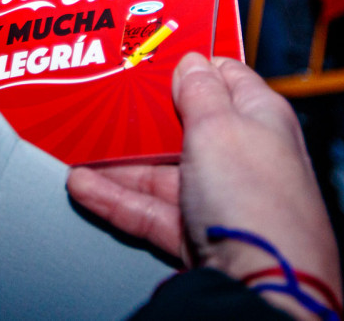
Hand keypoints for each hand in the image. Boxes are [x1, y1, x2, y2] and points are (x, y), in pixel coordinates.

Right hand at [68, 54, 339, 320]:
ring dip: (121, 162)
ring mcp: (220, 199)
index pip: (227, 78)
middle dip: (146, 118)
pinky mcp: (198, 237)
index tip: (153, 57)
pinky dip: (117, 199)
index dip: (192, 65)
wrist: (262, 286)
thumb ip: (200, 91)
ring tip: (81, 147)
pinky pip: (151, 211)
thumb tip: (192, 63)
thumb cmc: (258, 200)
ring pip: (163, 172)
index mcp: (261, 118)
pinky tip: (85, 186)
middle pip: (187, 127)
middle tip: (106, 102)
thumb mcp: (219, 127)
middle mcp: (243, 157)